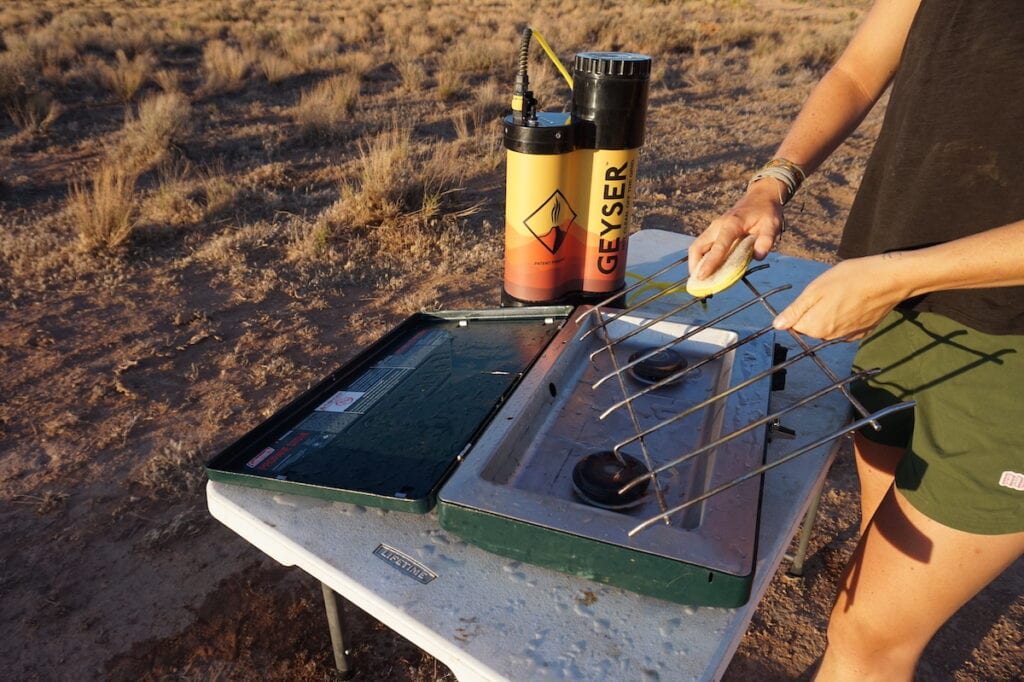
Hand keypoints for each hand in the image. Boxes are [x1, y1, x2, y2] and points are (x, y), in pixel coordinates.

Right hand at [688, 181, 784, 278]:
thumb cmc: (766, 212)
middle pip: (697, 246)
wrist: (761, 197)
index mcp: (732, 224)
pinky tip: (706, 270)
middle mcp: (718, 226)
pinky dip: (701, 259)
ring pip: (697, 247)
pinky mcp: (714, 231)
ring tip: (700, 279)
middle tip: (698, 282)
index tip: (702, 276)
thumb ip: (766, 241)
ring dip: (695, 263)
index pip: (718, 246)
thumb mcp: (772, 225)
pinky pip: (702, 246)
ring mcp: (714, 228)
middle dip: (694, 265)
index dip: (710, 262)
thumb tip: (757, 257)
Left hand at [772, 255, 910, 339]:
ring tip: (845, 294)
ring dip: (831, 313)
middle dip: (816, 311)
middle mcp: (830, 337)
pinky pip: (846, 326)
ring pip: (829, 326)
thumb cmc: (850, 279)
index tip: (814, 294)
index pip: (795, 324)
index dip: (802, 308)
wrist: (889, 279)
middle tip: (830, 291)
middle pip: (812, 326)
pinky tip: (856, 302)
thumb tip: (777, 326)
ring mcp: (848, 336)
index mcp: (815, 327)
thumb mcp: (815, 290)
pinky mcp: (863, 332)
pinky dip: (847, 316)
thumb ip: (796, 310)